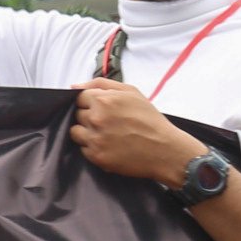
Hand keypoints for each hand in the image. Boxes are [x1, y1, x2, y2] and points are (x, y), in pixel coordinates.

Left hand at [68, 79, 195, 188]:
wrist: (166, 150)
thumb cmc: (151, 120)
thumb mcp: (132, 92)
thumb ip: (101, 84)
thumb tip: (74, 86)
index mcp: (103, 100)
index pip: (79, 98)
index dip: (91, 103)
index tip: (104, 111)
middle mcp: (96, 118)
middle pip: (77, 115)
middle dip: (90, 118)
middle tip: (110, 124)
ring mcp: (95, 138)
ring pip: (76, 133)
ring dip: (87, 133)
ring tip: (107, 136)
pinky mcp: (97, 156)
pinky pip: (83, 150)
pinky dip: (94, 148)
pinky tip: (110, 147)